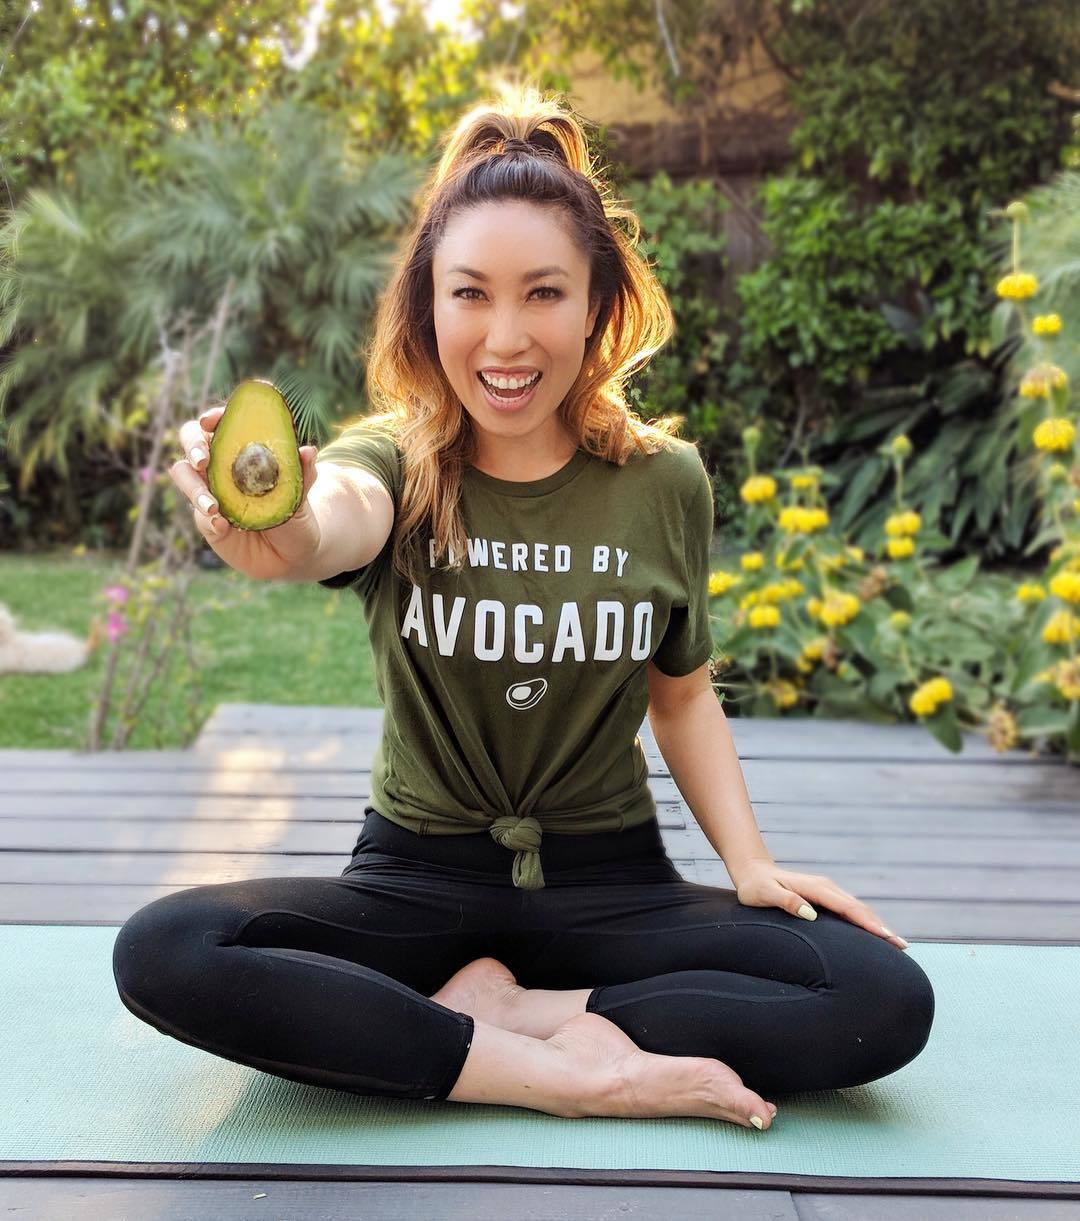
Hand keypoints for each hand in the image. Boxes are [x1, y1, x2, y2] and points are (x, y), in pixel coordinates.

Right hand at [168, 404, 320, 580]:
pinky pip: (198, 512)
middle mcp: (221, 462)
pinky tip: (223, 526)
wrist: (289, 554)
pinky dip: (208, 517)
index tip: (212, 421)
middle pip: (191, 439)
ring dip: (193, 487)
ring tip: (214, 507)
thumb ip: (302, 472)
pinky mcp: (204, 517)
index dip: (214, 416)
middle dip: (193, 445)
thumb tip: (308, 451)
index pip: (223, 422)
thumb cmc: (294, 515)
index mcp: (242, 447)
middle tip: (204, 461)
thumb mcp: (300, 493)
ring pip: (183, 474)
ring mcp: (209, 488)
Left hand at [732, 860, 908, 950]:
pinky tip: (875, 934)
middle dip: (881, 927)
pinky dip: (865, 921)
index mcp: (816, 888)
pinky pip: (850, 911)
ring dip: (877, 925)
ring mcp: (828, 892)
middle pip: (859, 909)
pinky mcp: (826, 897)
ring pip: (857, 909)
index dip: (868, 922)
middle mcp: (826, 888)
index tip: (886, 936)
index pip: (848, 907)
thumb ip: (786, 901)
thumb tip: (811, 913)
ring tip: (897, 944)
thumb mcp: (764, 894)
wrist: (752, 872)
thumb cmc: (755, 887)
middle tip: (902, 946)